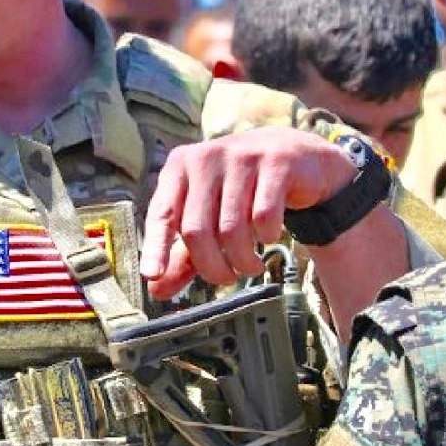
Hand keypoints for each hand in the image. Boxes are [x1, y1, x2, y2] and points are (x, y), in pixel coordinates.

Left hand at [139, 127, 354, 297]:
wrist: (293, 154)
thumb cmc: (239, 190)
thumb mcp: (207, 216)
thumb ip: (183, 255)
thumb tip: (157, 291)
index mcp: (178, 168)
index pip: (161, 213)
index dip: (155, 247)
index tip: (152, 275)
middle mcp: (205, 159)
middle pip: (196, 230)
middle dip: (211, 266)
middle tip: (225, 279)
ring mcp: (240, 157)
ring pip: (231, 228)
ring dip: (242, 259)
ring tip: (250, 266)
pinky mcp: (275, 164)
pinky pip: (264, 216)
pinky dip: (266, 237)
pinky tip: (268, 238)